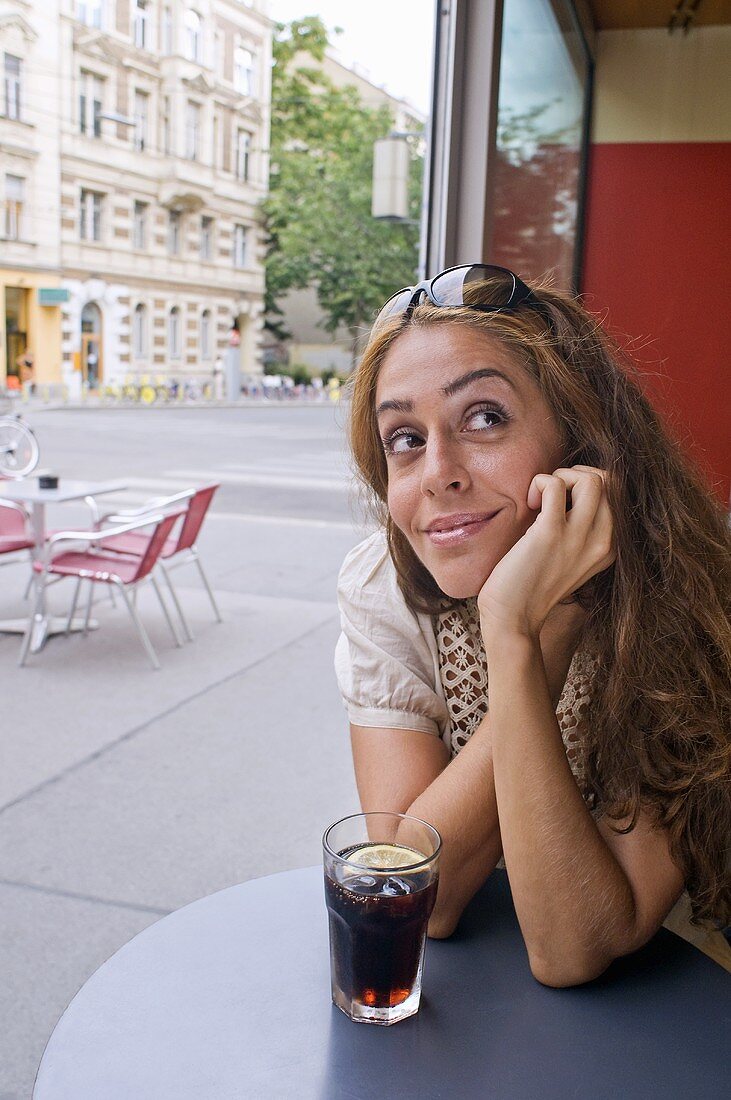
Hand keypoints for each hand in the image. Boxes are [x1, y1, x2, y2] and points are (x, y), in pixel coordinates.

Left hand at [478, 466, 614, 643]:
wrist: (513, 617)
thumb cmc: (533, 582)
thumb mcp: (571, 555)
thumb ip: (582, 527)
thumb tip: (571, 487)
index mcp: (611, 547)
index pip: (619, 494)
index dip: (588, 486)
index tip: (564, 503)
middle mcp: (603, 541)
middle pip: (610, 481)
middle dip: (577, 475)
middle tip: (551, 497)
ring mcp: (579, 537)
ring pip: (591, 479)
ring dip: (561, 477)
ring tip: (542, 498)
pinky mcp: (551, 533)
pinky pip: (554, 485)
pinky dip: (539, 483)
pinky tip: (529, 504)